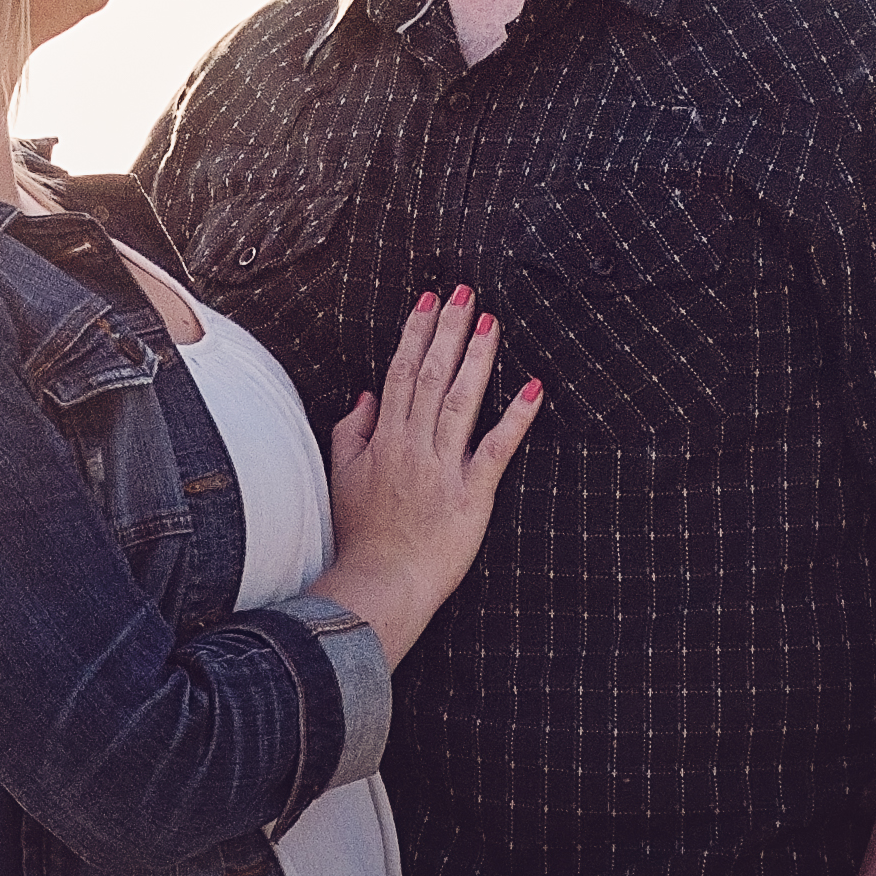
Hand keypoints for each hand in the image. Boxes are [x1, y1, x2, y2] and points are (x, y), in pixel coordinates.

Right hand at [317, 287, 541, 665]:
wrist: (380, 583)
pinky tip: (532, 388)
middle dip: (450, 330)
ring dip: (477, 358)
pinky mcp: (472, 494)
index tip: (430, 301)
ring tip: (492, 321)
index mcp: (385, 438)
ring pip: (462, 400)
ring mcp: (444, 467)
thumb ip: (352, 431)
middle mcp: (414, 444)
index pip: (401, 372)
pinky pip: (496, 449)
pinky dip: (515, 418)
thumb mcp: (342, 476)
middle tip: (466, 292)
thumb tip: (366, 395)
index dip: (416, 333)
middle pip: (432, 375)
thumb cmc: (360, 535)